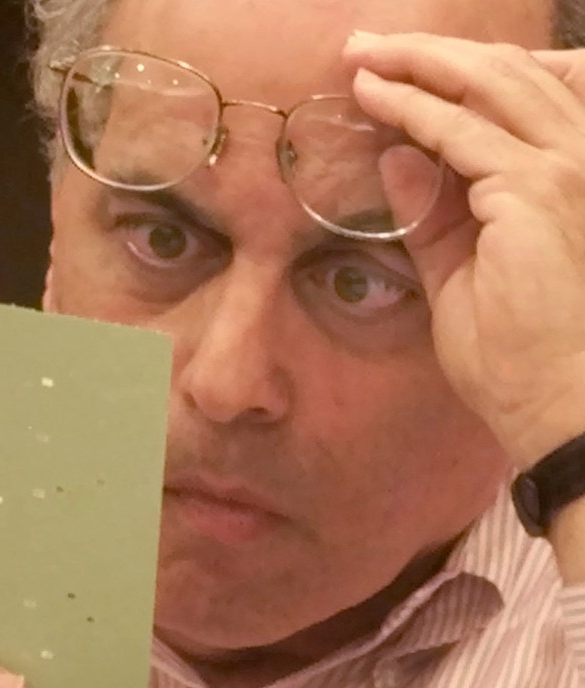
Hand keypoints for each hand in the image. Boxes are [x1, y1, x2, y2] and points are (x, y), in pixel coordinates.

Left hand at [343, 33, 584, 466]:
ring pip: (484, 86)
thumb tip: (396, 158)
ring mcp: (561, 170)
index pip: (507, 99)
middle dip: (426, 53)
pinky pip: (460, 132)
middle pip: (499, 74)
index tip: (389, 71)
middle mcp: (574, 159)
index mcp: (561, 176)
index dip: (447, 77)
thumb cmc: (515, 350)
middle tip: (364, 45)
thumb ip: (432, 212)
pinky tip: (374, 96)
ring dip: (417, 64)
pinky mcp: (536, 191)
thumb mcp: (461, 270)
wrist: (554, 403)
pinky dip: (413, 109)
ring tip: (361, 56)